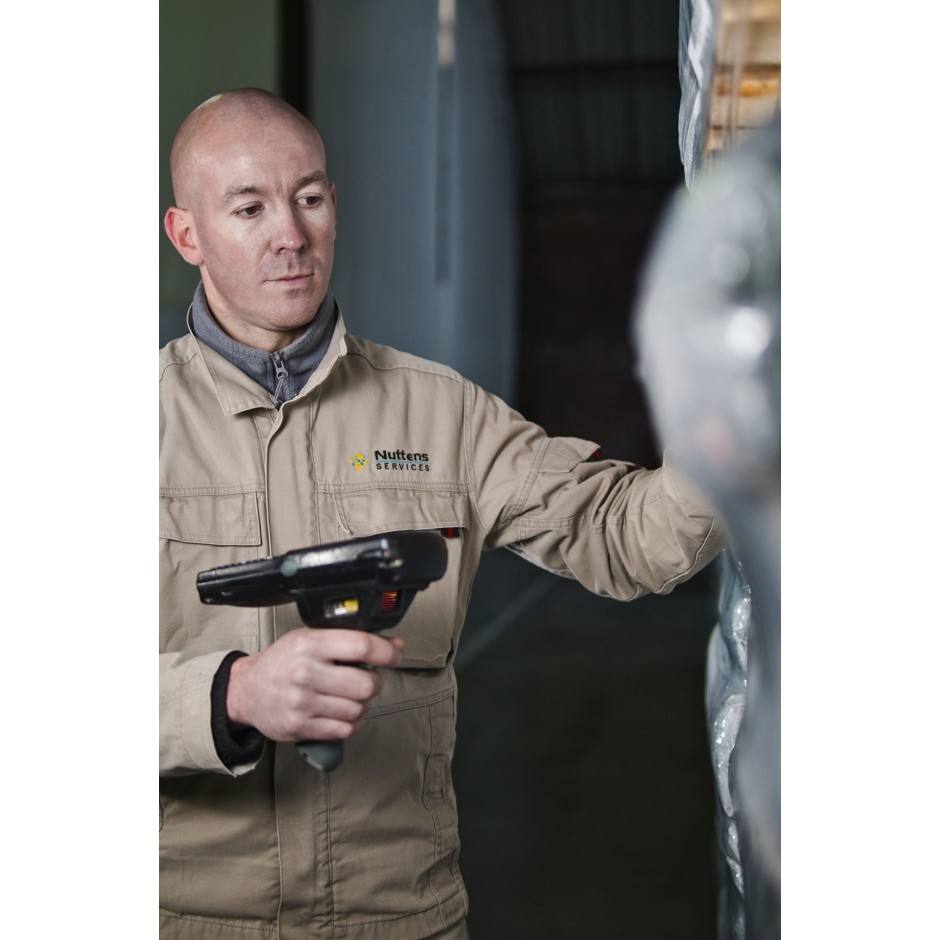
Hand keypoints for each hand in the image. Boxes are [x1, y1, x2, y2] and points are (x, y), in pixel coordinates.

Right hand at [226, 629, 403, 741]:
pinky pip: (344, 730)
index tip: (394, 655)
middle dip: (374, 682)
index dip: (387, 652)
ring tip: (349, 696)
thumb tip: (396, 645)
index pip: (360, 646)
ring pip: (358, 710)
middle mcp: (305, 672)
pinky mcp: (300, 727)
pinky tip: (342, 712)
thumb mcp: (313, 638)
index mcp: (310, 643)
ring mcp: (302, 703)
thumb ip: (351, 639)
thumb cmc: (285, 660)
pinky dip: (351, 723)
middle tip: (366, 679)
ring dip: (362, 704)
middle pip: (365, 684)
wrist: (247, 690)